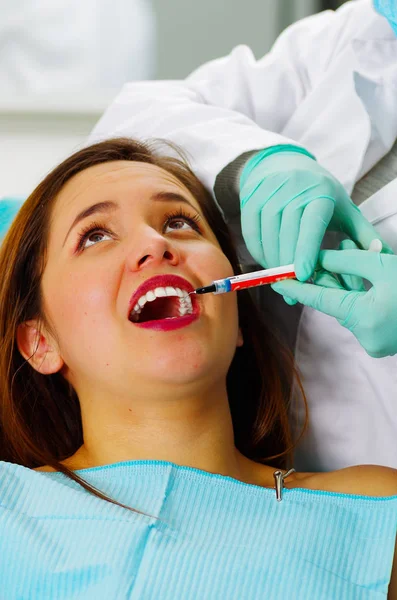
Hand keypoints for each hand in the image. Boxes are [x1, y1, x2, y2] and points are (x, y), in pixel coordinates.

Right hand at [239, 146, 392, 304]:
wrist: (284, 165)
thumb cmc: (319, 193)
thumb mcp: (344, 208)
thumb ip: (362, 234)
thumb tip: (382, 254)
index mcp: (320, 193)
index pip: (311, 225)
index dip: (305, 250)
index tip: (303, 275)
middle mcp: (293, 189)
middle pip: (287, 233)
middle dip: (288, 264)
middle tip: (293, 287)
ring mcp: (269, 192)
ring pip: (267, 235)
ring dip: (273, 261)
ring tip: (282, 277)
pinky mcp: (251, 198)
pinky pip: (251, 233)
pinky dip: (259, 252)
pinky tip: (269, 261)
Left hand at [271, 241, 396, 357]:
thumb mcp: (382, 266)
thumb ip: (346, 261)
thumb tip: (317, 258)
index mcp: (365, 318)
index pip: (318, 300)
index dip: (296, 288)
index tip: (276, 280)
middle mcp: (366, 337)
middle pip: (334, 302)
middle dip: (332, 277)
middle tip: (334, 253)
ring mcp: (374, 344)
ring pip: (348, 309)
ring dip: (349, 287)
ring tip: (363, 264)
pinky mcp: (381, 344)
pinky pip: (360, 318)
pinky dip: (361, 301)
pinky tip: (372, 286)